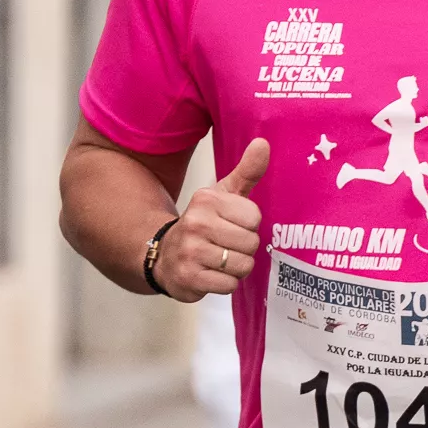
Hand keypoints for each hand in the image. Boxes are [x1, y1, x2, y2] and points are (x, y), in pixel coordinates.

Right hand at [158, 139, 267, 301]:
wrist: (164, 256)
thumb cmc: (204, 225)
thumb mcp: (224, 195)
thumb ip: (247, 171)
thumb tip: (263, 143)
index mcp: (206, 200)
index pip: (254, 218)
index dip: (249, 226)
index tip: (233, 225)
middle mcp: (195, 223)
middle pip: (251, 243)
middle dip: (244, 248)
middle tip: (226, 245)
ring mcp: (190, 252)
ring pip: (242, 266)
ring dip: (236, 268)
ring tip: (219, 260)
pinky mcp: (188, 278)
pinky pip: (229, 285)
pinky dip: (225, 283)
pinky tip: (211, 274)